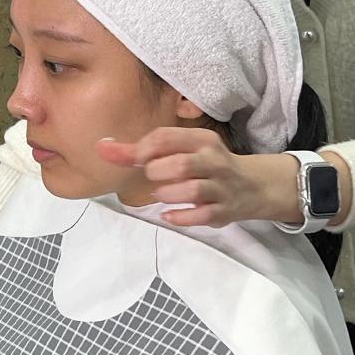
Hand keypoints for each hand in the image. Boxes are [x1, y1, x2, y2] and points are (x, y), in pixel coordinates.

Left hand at [96, 128, 303, 226]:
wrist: (253, 187)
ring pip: (192, 189)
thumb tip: (102, 147)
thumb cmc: (205, 166)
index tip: (135, 159)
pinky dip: (181, 217)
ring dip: (167, 194)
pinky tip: (169, 215)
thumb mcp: (181, 151)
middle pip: (180, 164)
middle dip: (157, 172)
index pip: (166, 137)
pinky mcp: (223, 211)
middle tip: (152, 178)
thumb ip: (139, 151)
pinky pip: (202, 216)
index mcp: (200, 140)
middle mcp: (213, 161)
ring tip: (160, 195)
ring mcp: (220, 187)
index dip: (143, 149)